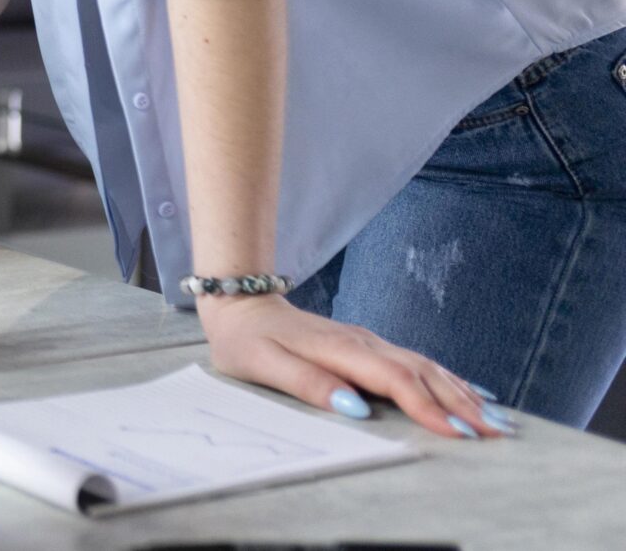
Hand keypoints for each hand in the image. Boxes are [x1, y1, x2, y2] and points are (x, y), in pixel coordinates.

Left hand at [199, 295, 509, 438]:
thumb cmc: (247, 341)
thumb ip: (308, 384)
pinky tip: (474, 392)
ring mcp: (370, 342)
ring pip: (427, 367)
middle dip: (463, 405)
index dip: (428, 407)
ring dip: (464, 393)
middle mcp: (363, 343)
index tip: (459, 434)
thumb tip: (354, 407)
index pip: (395, 380)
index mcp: (340, 349)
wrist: (240, 304)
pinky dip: (450, 379)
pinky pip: (419, 363)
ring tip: (500, 420)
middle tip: (499, 434)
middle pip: (422, 374)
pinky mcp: (370, 345)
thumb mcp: (263, 365)